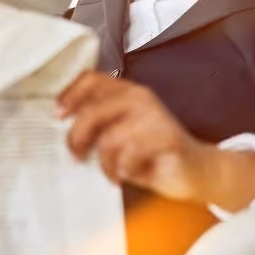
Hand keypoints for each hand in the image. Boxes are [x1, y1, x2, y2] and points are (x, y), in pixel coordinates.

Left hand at [56, 71, 254, 207]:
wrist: (198, 171)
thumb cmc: (153, 155)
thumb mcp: (120, 136)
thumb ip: (98, 127)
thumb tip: (61, 131)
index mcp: (127, 93)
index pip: (91, 80)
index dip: (69, 95)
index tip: (57, 115)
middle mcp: (140, 98)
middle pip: (92, 111)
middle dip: (76, 138)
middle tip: (76, 156)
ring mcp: (154, 116)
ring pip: (109, 137)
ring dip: (104, 162)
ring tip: (110, 172)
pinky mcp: (166, 138)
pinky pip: (129, 155)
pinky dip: (121, 169)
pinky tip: (125, 174)